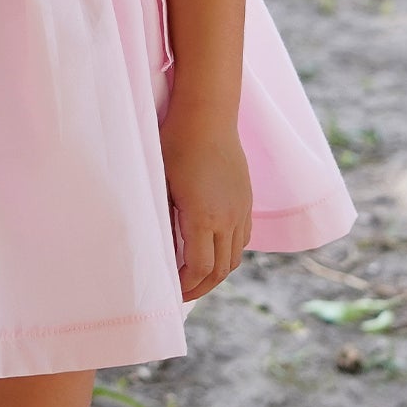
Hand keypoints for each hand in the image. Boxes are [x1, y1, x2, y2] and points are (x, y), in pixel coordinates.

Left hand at [159, 108, 252, 301]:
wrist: (207, 114)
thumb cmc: (175, 143)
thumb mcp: (161, 182)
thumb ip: (164, 220)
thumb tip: (159, 250)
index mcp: (203, 216)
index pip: (200, 268)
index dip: (186, 286)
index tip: (171, 290)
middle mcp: (227, 217)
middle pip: (221, 270)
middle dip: (201, 286)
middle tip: (183, 293)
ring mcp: (241, 209)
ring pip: (235, 256)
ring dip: (217, 272)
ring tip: (197, 275)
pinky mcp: (246, 199)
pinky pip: (242, 238)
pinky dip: (229, 252)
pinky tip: (213, 248)